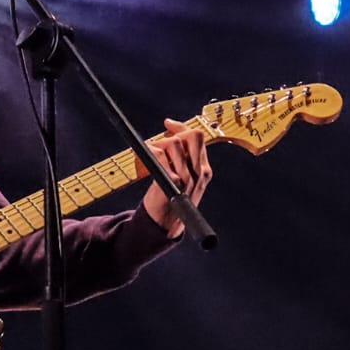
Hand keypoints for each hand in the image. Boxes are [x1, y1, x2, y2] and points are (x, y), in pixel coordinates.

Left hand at [141, 118, 212, 237]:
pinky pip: (161, 156)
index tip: (167, 124)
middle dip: (173, 136)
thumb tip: (170, 127)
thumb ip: (182, 157)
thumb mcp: (183, 178)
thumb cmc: (170, 200)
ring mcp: (188, 178)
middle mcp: (200, 173)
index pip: (198, 137)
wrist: (165, 225)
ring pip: (174, 144)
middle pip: (191, 136)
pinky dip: (151, 153)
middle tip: (158, 146)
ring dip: (158, 146)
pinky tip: (145, 162)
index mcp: (204, 170)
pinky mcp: (173, 182)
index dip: (181, 127)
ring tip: (150, 159)